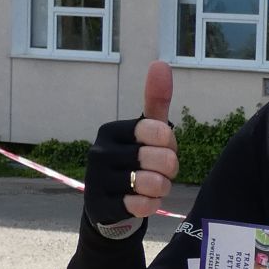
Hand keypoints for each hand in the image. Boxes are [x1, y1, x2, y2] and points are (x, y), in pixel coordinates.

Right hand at [83, 61, 179, 226]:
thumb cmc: (133, 161)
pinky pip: (142, 205)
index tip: (163, 148)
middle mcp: (99, 152)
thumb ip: (156, 100)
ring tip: (152, 187)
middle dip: (170, 169)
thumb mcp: (145, 132)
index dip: (171, 144)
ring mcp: (97, 180)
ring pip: (154, 184)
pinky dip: (151, 205)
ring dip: (162, 188)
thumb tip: (160, 63)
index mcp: (110, 130)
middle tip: (161, 172)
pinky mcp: (101, 205)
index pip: (161, 131)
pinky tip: (142, 201)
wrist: (109, 204)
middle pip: (162, 159)